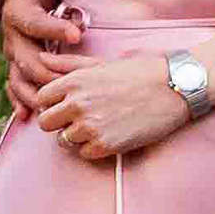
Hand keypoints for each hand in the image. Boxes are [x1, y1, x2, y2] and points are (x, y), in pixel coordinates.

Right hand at [0, 0, 80, 114]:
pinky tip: (26, 115)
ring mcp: (16, 48)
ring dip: (35, 92)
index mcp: (17, 6)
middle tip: (75, 81)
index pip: (32, 21)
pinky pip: (17, 83)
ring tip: (53, 106)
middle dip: (48, 71)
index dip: (52, 28)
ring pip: (19, 76)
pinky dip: (20, 99)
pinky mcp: (22, 59)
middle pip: (24, 57)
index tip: (76, 33)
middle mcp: (13, 31)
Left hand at [31, 54, 194, 161]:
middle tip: (78, 119)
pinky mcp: (105, 145)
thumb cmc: (139, 72)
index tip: (67, 104)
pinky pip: (84, 154)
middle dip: (58, 122)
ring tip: (98, 126)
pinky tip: (109, 135)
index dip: (52, 103)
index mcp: (74, 81)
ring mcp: (90, 126)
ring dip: (76, 136)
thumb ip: (68, 64)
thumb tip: (40, 59)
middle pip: (45, 123)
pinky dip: (93, 148)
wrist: (174, 88)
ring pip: (63, 141)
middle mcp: (77, 104)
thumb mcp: (101, 63)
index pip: (41, 99)